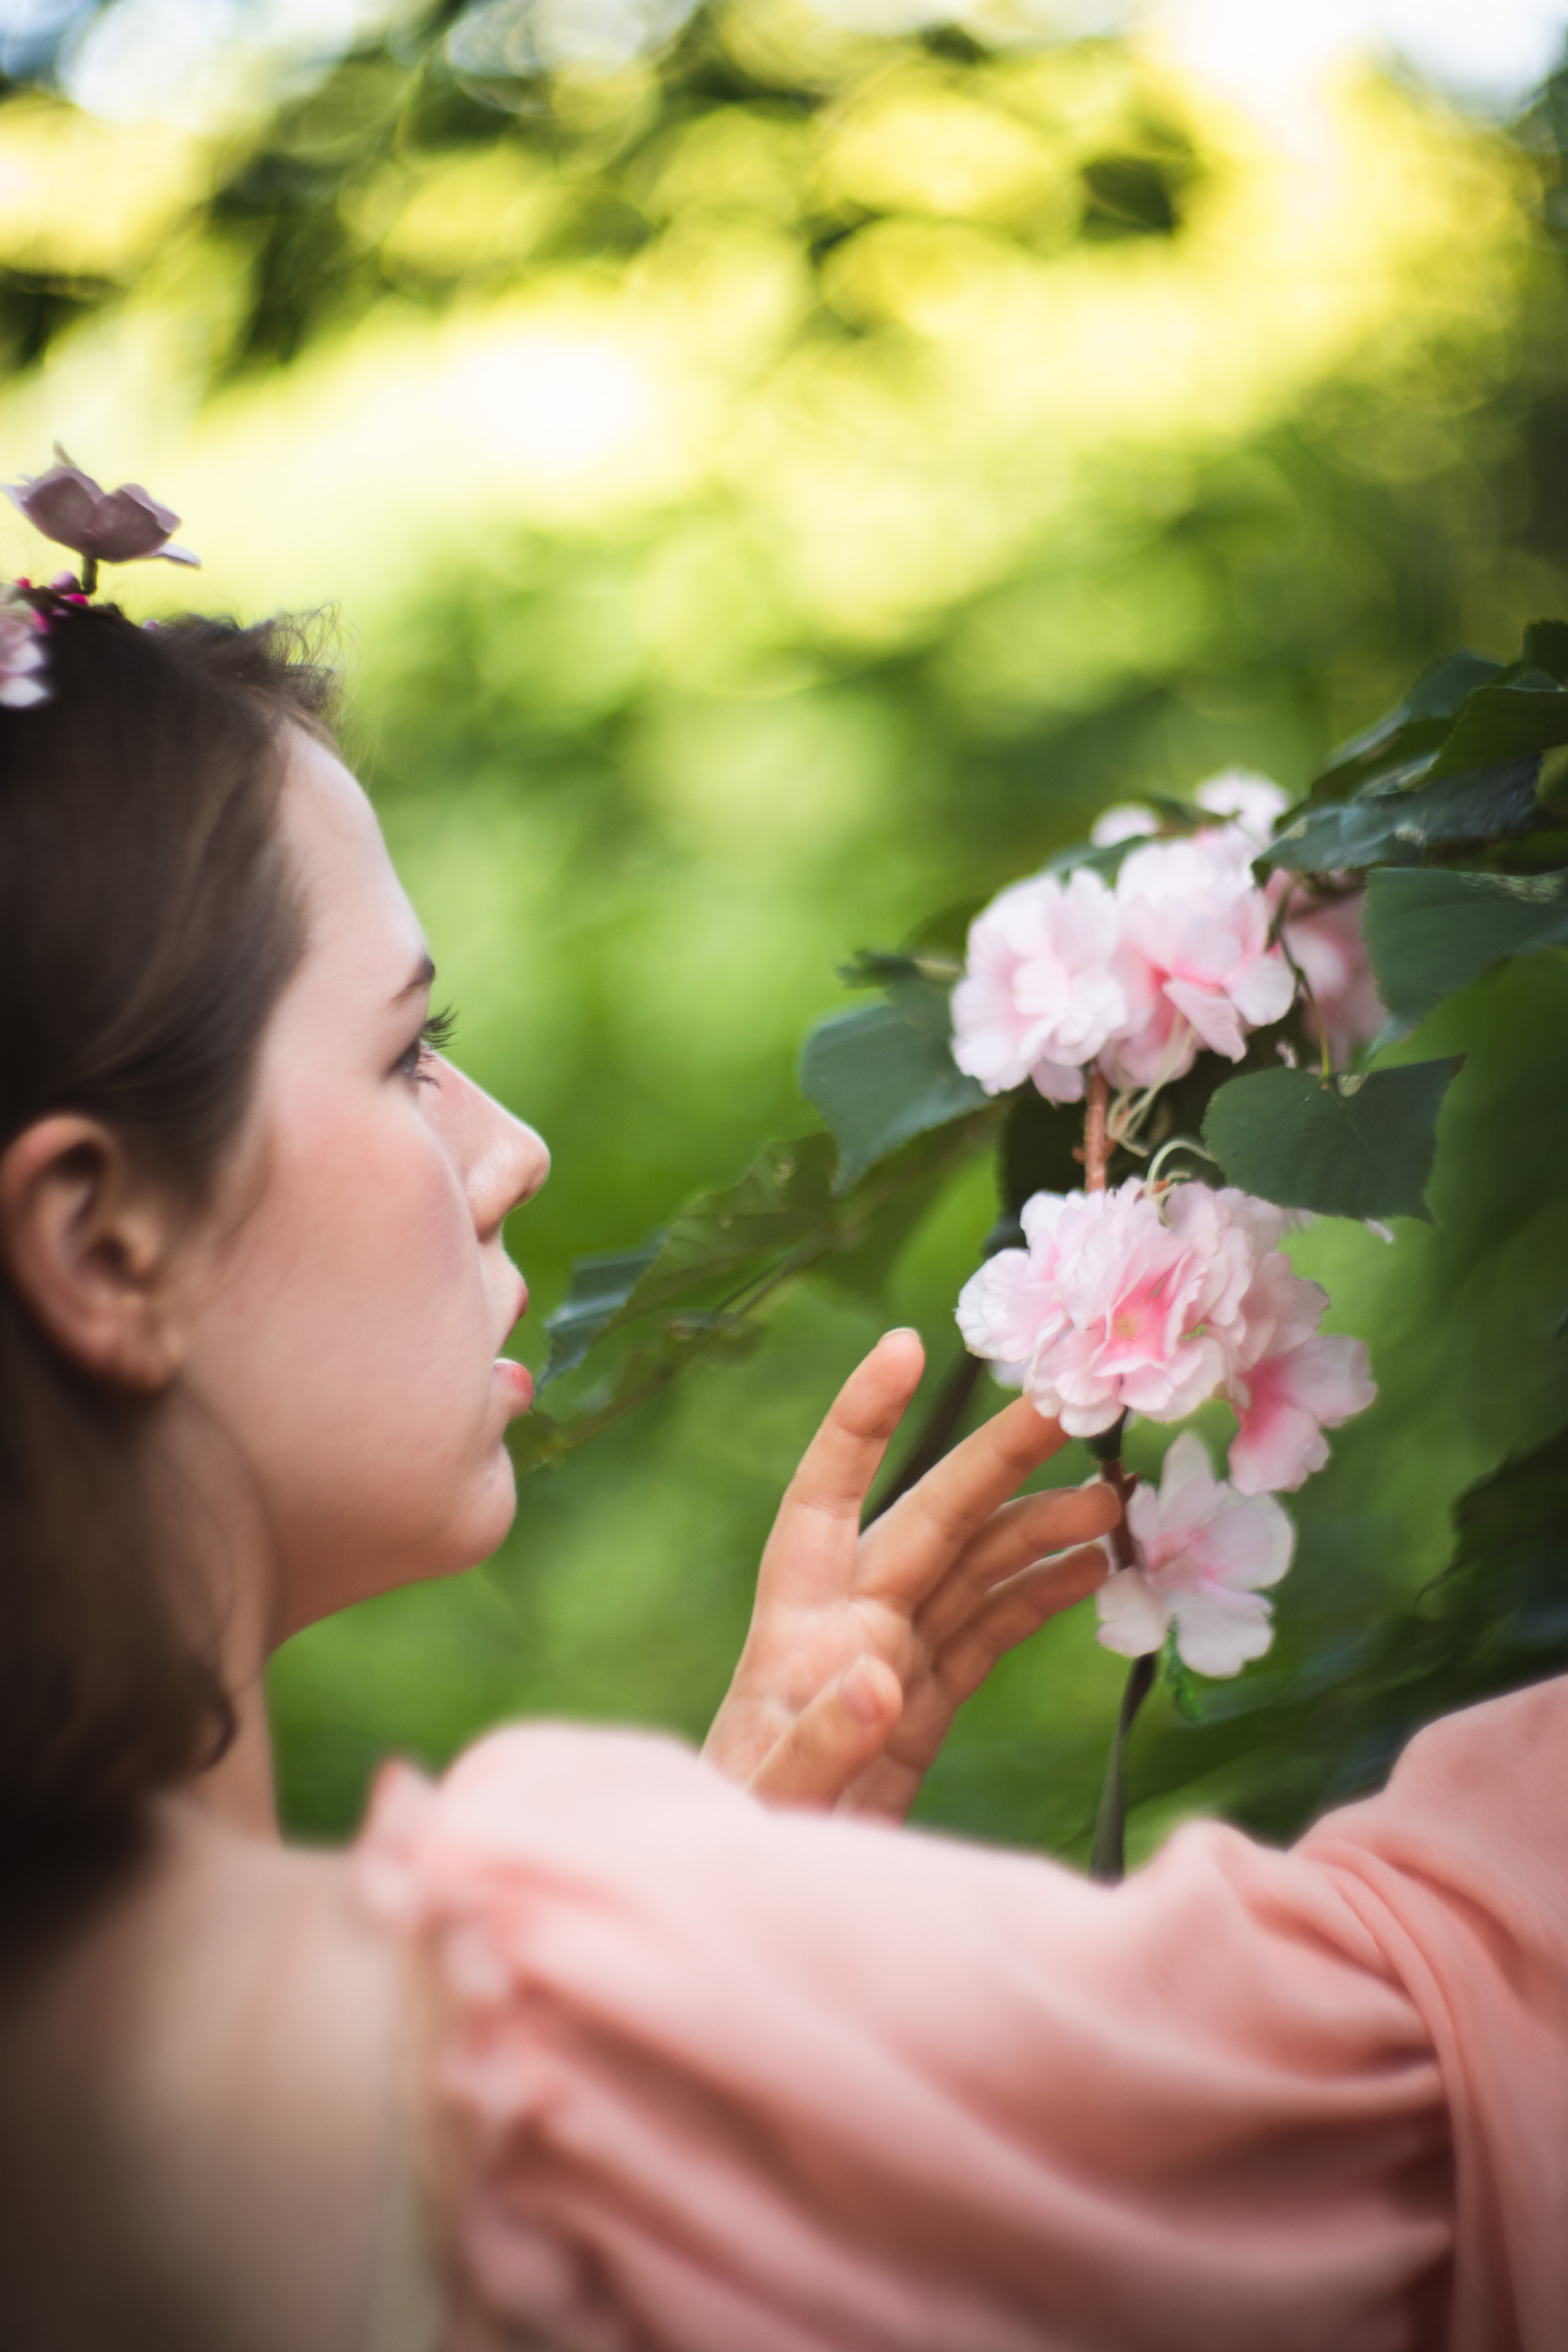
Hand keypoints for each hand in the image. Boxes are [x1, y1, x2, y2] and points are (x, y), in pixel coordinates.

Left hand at [704, 1328, 1119, 1817]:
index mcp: (792, 1629)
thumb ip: (815, 1745)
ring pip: (972, 1568)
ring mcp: (888, 1659)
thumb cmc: (737, 1852)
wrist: (747, 1924)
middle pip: (926, 1520)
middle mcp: (843, 1624)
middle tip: (1068, 1406)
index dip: (859, 1421)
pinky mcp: (922, 1708)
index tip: (904, 1348)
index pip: (823, 1498)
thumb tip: (876, 1675)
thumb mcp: (766, 1807)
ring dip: (1037, 1528)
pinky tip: (1095, 1566)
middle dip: (994, 1460)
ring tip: (1113, 1497)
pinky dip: (1038, 1595)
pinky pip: (988, 1631)